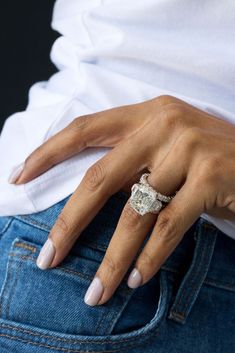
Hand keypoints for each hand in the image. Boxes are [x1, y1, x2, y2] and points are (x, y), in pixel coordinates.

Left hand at [11, 95, 234, 305]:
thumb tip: (87, 196)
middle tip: (49, 257)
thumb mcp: (167, 146)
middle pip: (100, 178)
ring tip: (96, 291)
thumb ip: (132, 160)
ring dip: (112, 258)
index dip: (48, 152)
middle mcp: (165, 125)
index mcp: (147, 114)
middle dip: (69, 223)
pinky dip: (149, 259)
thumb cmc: (209, 157)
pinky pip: (168, 227)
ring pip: (135, 213)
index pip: (85, 129)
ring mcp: (189, 149)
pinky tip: (135, 280)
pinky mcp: (211, 177)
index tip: (19, 176)